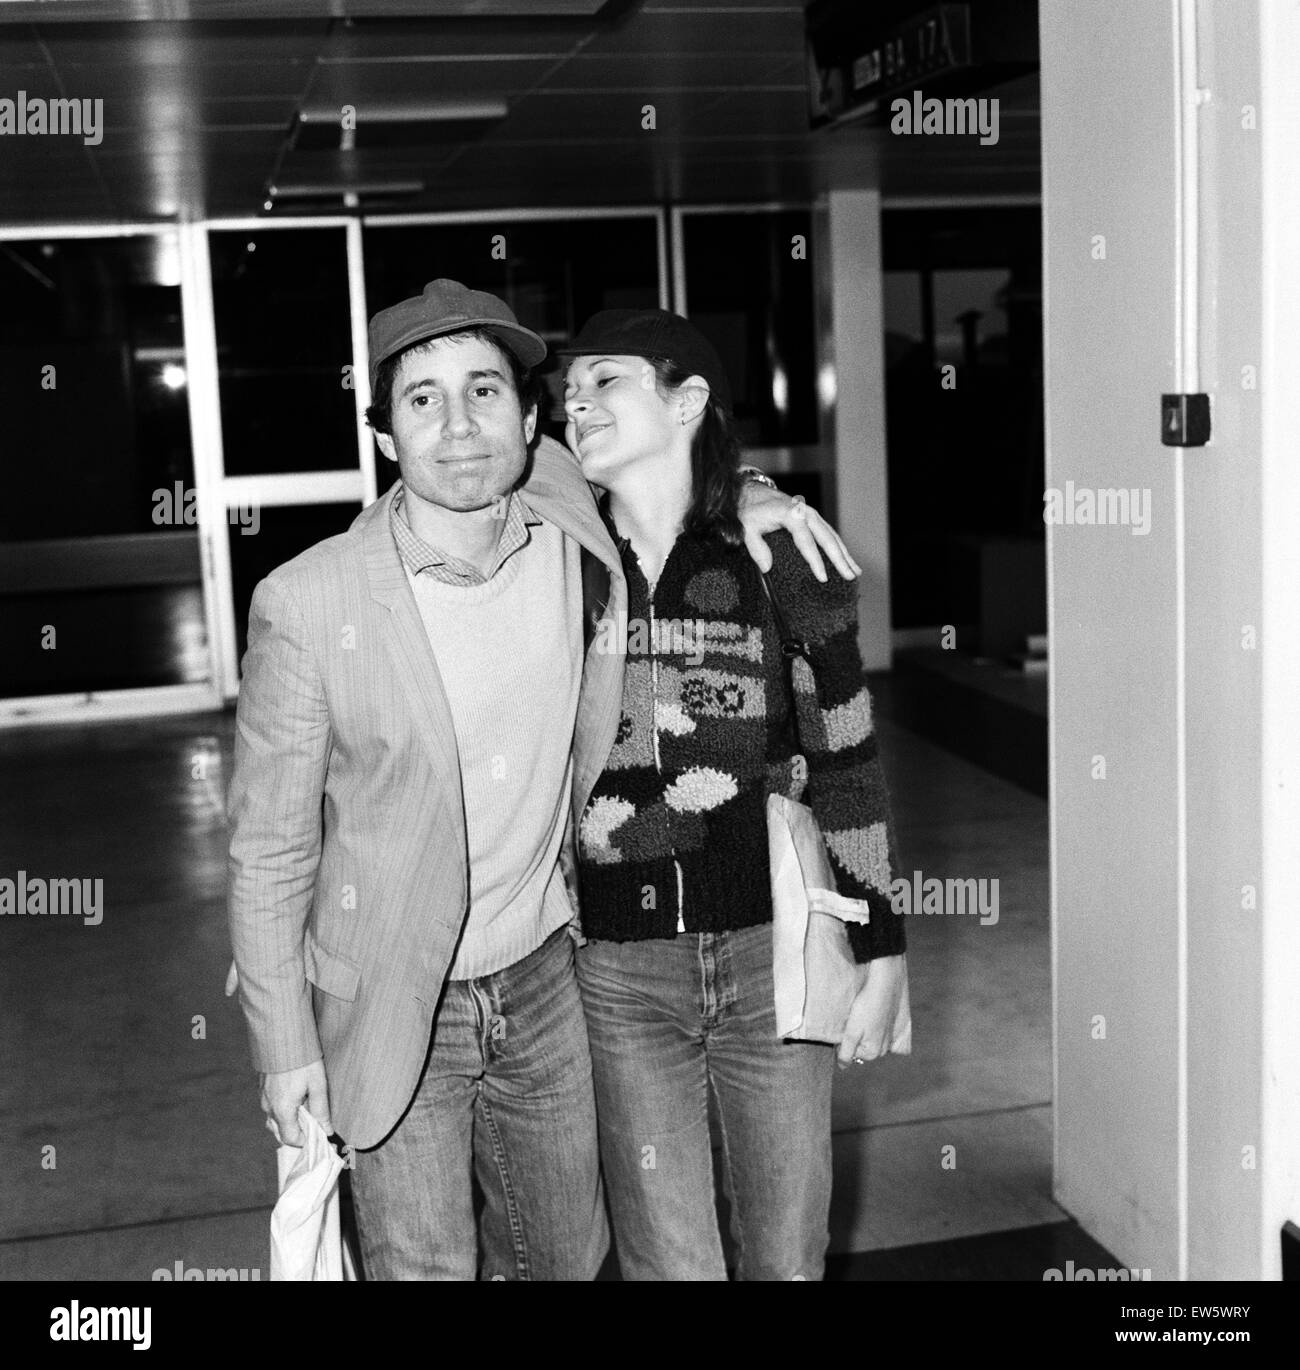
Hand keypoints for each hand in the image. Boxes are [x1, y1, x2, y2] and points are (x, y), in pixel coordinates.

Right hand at [261, 1058, 329, 1146]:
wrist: (282, 1036)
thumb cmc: (303, 1060)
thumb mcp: (317, 1085)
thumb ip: (321, 1111)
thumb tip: (327, 1131)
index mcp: (282, 1110)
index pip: (291, 1139)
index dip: (306, 1142)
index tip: (320, 1136)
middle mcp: (269, 1108)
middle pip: (281, 1133)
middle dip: (298, 1134)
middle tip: (315, 1127)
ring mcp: (263, 1099)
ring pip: (274, 1122)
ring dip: (289, 1124)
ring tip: (306, 1114)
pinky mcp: (262, 1090)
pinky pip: (271, 1110)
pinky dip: (283, 1114)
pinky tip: (296, 1102)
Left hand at [735, 482, 860, 581]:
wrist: (752, 492)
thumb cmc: (750, 511)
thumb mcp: (747, 527)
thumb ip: (756, 548)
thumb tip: (767, 568)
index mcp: (790, 514)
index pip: (806, 541)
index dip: (815, 561)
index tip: (823, 578)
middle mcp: (805, 512)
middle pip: (827, 538)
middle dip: (840, 559)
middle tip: (850, 577)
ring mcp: (811, 514)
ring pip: (832, 536)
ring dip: (845, 554)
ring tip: (855, 572)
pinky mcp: (812, 518)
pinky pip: (829, 533)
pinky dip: (839, 547)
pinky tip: (846, 560)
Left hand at [838, 955, 906, 1068]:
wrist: (885, 983)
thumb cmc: (866, 1007)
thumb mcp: (851, 1031)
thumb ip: (846, 1051)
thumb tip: (842, 1066)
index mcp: (872, 1051)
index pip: (851, 1054)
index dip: (843, 1042)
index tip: (844, 1028)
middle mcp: (883, 1048)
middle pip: (863, 1048)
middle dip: (856, 1038)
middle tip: (853, 1020)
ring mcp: (890, 1037)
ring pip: (872, 1040)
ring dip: (866, 1031)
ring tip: (863, 1015)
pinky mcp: (896, 1025)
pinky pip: (883, 1032)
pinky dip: (877, 1027)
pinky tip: (874, 1015)